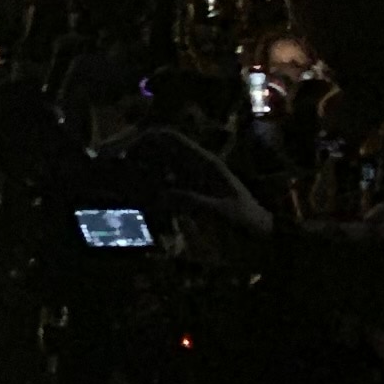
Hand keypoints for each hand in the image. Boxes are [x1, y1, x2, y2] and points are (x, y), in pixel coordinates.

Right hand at [129, 124, 275, 265]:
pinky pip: (164, 191)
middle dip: (136, 158)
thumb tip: (157, 194)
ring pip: (158, 170)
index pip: (169, 138)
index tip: (124, 156)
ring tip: (123, 192)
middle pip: (158, 151)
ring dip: (140, 177)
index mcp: (205, 163)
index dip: (144, 141)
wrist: (267, 245)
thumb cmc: (248, 226)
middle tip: (115, 175)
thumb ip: (191, 201)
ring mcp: (193, 185)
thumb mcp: (222, 213)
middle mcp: (195, 169)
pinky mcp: (191, 202)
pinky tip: (140, 207)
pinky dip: (150, 195)